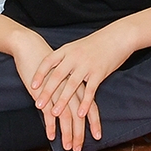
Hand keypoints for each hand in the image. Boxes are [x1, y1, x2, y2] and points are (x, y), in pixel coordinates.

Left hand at [25, 25, 136, 150]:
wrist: (118, 36)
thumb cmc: (96, 43)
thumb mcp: (76, 46)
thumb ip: (65, 57)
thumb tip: (51, 68)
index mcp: (67, 50)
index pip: (49, 62)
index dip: (40, 74)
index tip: (32, 86)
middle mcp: (75, 57)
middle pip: (58, 75)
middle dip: (47, 91)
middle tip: (38, 104)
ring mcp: (87, 65)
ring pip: (72, 85)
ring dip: (62, 100)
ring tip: (55, 113)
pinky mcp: (99, 72)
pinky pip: (90, 90)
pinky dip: (85, 103)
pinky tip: (80, 114)